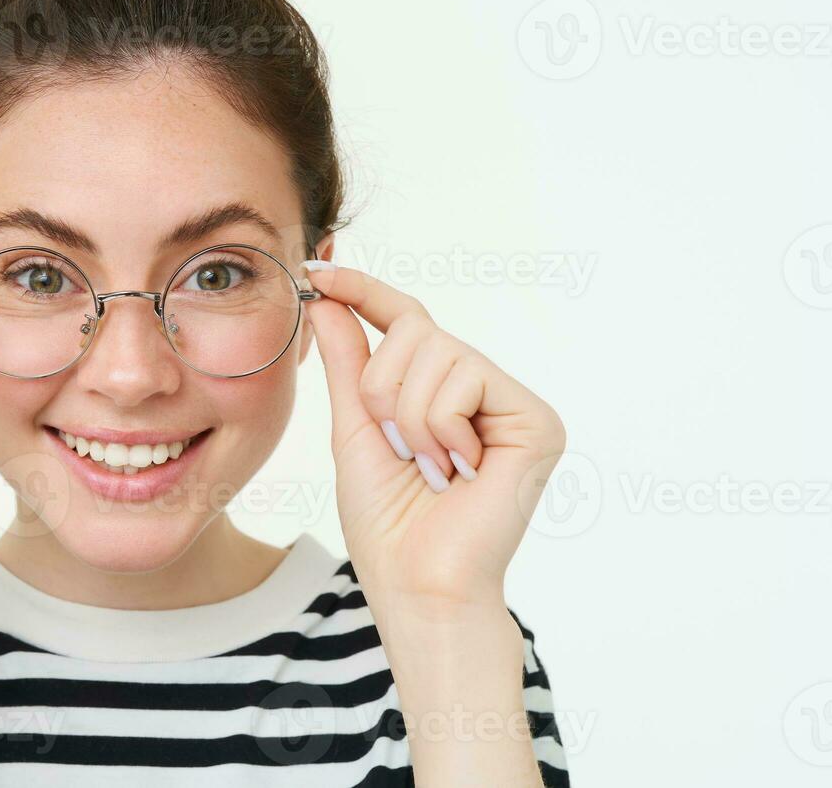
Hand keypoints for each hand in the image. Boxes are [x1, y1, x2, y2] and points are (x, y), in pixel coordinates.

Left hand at [301, 262, 565, 622]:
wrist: (416, 583)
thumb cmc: (387, 520)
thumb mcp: (355, 426)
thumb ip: (348, 361)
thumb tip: (325, 297)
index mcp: (442, 390)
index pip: (405, 319)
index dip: (362, 290)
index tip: (316, 270)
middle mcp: (484, 388)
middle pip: (416, 327)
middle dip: (382, 387)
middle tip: (398, 446)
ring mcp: (513, 402)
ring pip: (438, 350)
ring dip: (410, 415)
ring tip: (430, 465)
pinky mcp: (537, 420)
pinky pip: (465, 379)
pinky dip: (441, 427)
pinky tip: (459, 470)